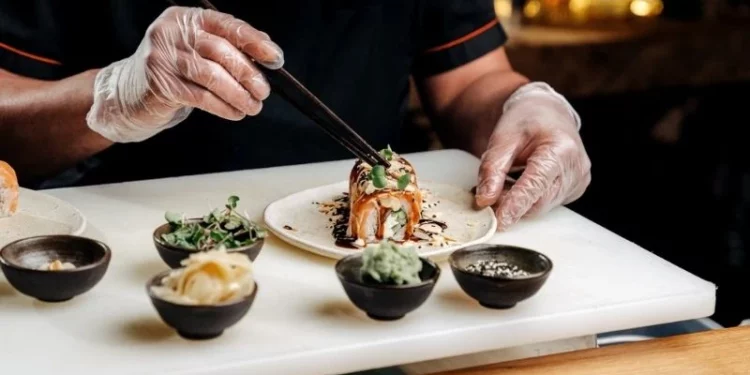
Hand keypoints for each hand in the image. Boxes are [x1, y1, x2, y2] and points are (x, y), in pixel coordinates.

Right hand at [86, 6, 283, 142]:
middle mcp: (171, 33)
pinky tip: (234, 113)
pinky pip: (201, 97)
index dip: (255, 42)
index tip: (275, 58)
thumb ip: (226, 48)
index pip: (228, 25)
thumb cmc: (172, 72)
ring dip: (239, 95)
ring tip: (252, 106)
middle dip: (249, 74)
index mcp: (186, 18)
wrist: (128, 94)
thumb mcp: (197, 51)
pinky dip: (223, 107)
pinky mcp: (160, 84)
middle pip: (222, 51)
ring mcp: (163, 57)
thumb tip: (267, 54)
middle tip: (263, 92)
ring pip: (213, 76)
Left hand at [475, 85, 590, 229]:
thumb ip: (492, 169)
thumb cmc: (527, 120)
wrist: (549, 112)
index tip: (499, 221)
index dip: (516, 204)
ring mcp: (578, 180)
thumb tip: (484, 200)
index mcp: (561, 149)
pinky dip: (529, 199)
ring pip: (542, 206)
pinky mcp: (575, 189)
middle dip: (512, 205)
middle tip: (488, 197)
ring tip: (506, 182)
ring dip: (519, 203)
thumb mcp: (502, 137)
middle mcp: (576, 167)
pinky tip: (521, 183)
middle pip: (539, 201)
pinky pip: (547, 203)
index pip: (536, 184)